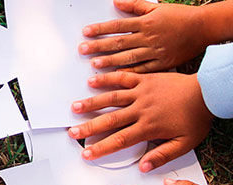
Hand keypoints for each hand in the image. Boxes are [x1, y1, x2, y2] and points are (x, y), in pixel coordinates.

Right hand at [69, 71, 211, 171]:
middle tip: (73, 133)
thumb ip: (163, 156)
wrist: (208, 91)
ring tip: (74, 108)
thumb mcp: (185, 143)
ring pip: (111, 98)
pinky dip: (106, 78)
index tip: (87, 153)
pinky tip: (92, 80)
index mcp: (149, 127)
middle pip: (109, 120)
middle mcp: (141, 109)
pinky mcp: (145, 79)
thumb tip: (144, 166)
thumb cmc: (197, 116)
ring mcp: (141, 92)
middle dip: (88, 127)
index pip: (120, 140)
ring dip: (91, 103)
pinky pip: (123, 77)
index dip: (101, 148)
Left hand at [79, 0, 207, 71]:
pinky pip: (142, 69)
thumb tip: (116, 2)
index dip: (100, 29)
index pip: (117, 26)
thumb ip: (134, 6)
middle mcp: (148, 38)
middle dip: (98, 46)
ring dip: (110, 61)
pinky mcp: (161, 64)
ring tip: (94, 64)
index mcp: (145, 23)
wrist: (202, 28)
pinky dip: (129, 73)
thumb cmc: (179, 17)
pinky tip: (115, 76)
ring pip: (128, 57)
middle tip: (83, 50)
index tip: (86, 33)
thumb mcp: (156, 8)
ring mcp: (154, 52)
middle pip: (119, 42)